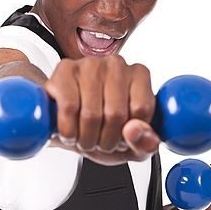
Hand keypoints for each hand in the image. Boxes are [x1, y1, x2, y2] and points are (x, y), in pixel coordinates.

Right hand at [43, 55, 159, 164]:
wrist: (70, 126)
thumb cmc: (105, 131)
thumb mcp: (133, 145)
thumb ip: (145, 144)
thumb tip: (134, 130)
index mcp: (140, 75)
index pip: (142, 109)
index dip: (130, 134)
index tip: (122, 137)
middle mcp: (116, 64)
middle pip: (116, 113)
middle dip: (106, 141)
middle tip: (101, 143)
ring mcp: (90, 64)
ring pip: (91, 114)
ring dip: (87, 139)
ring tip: (85, 140)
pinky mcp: (65, 70)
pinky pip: (68, 108)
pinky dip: (68, 131)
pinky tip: (70, 133)